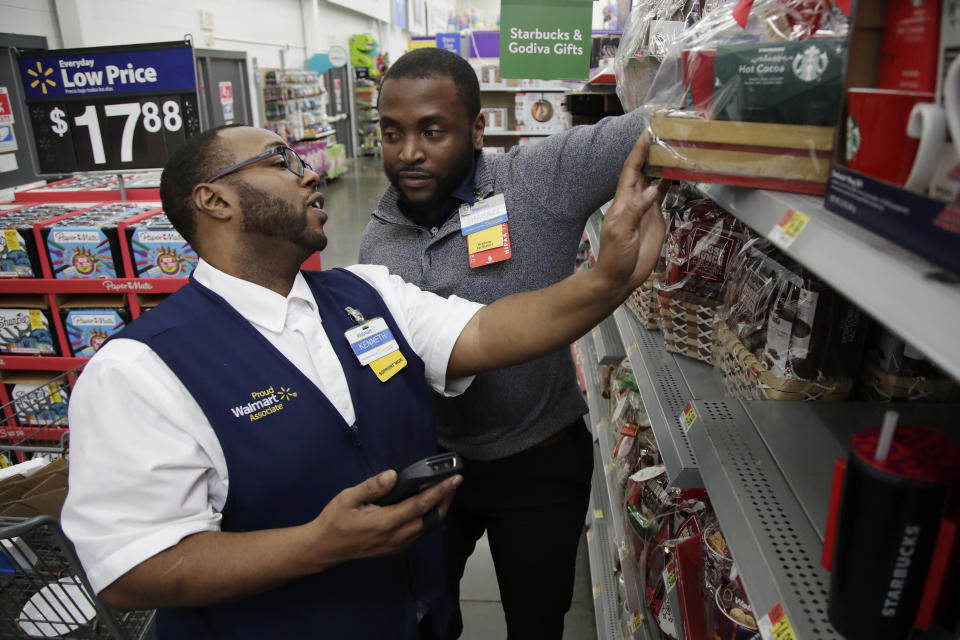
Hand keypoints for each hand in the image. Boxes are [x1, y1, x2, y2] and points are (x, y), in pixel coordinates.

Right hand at [305, 469, 461, 568]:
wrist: (325, 548)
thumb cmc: (335, 521)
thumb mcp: (348, 498)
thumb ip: (372, 487)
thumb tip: (393, 476)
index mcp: (385, 522)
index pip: (421, 505)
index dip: (440, 491)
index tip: (454, 479)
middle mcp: (396, 537)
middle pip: (431, 517)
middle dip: (446, 499)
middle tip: (454, 481)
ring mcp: (397, 545)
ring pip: (428, 527)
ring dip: (440, 509)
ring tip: (446, 491)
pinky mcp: (396, 549)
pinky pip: (420, 533)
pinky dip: (430, 519)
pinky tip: (430, 506)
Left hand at [594, 132, 666, 295]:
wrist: (620, 277)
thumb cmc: (614, 256)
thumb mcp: (621, 232)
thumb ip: (635, 211)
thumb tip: (652, 190)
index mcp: (623, 201)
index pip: (631, 170)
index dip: (638, 153)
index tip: (646, 135)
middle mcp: (635, 201)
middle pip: (644, 171)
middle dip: (651, 153)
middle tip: (664, 136)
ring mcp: (646, 209)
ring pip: (655, 181)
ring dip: (662, 166)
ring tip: (673, 149)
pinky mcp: (656, 218)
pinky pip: (663, 196)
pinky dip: (669, 184)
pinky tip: (676, 174)